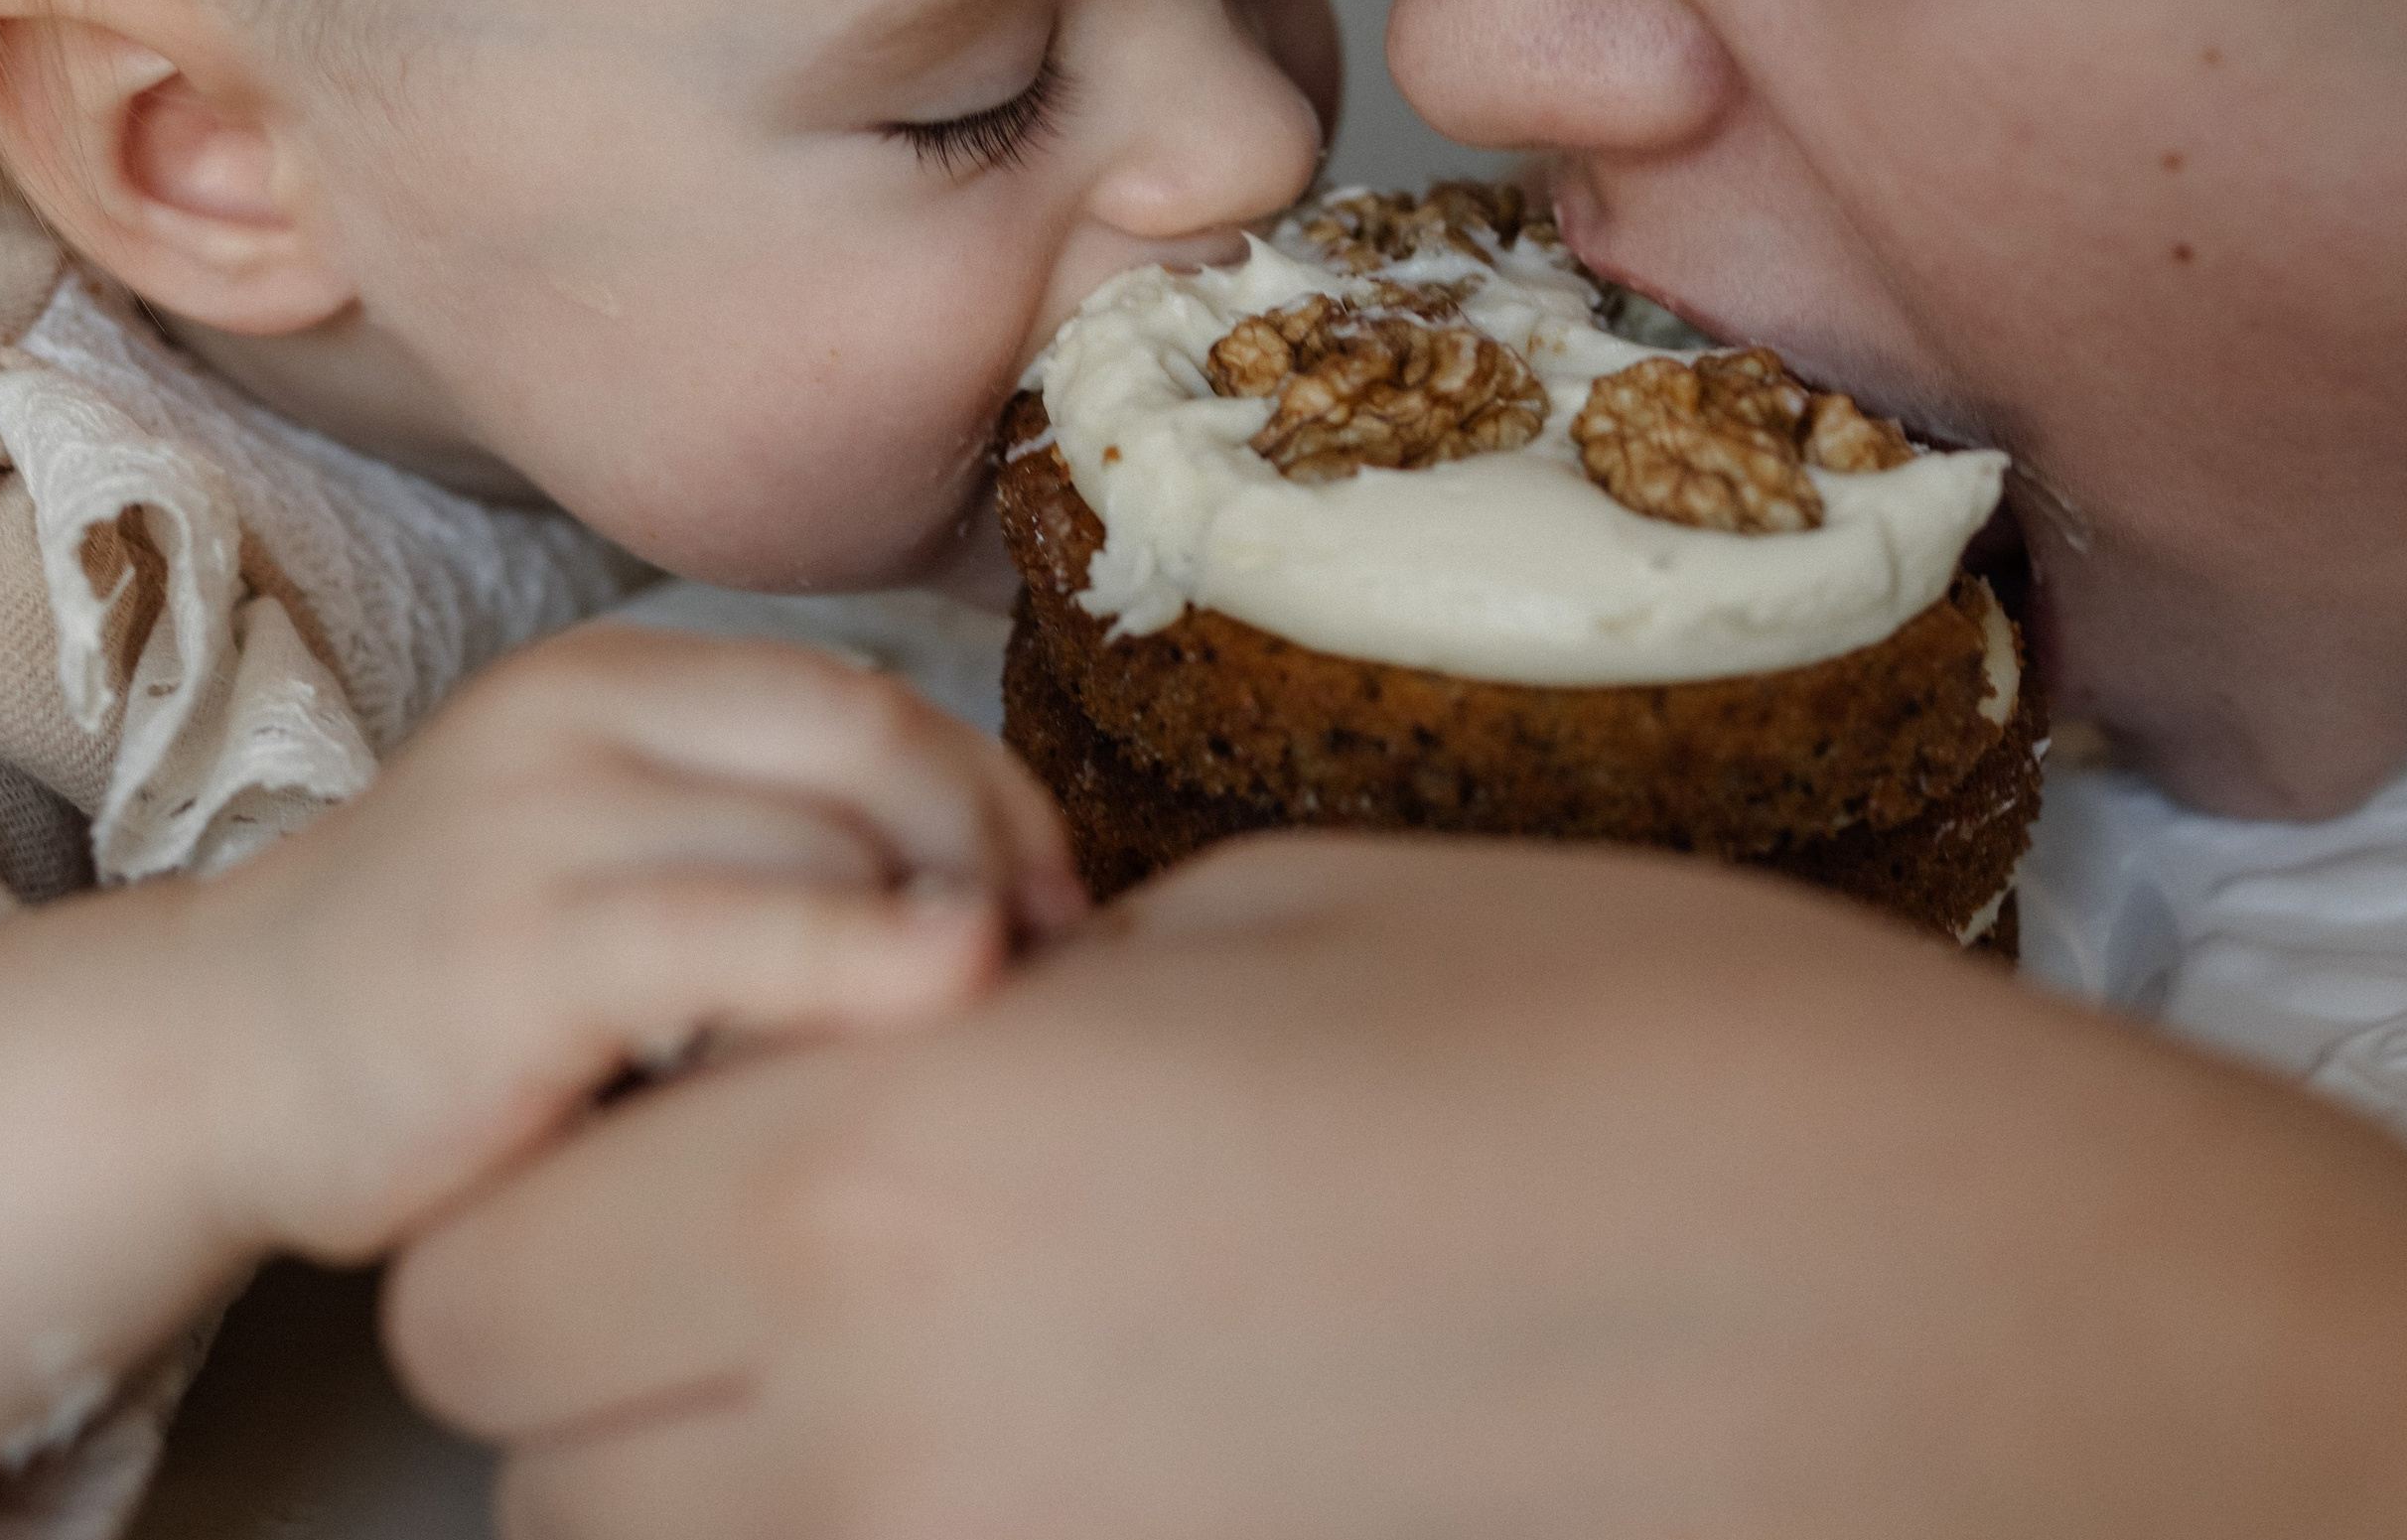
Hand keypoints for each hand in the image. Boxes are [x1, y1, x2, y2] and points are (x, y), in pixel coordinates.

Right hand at [194, 619, 1081, 1265]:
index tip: (1059, 903)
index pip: (871, 696)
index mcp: (621, 675)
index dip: (993, 796)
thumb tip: (1001, 896)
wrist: (221, 1059)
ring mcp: (545, 816)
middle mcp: (583, 711)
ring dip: (940, 930)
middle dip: (993, 851)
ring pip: (829, 832)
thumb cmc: (451, 988)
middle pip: (874, 742)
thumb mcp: (613, 851)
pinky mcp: (521, 939)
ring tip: (983, 1024)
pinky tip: (920, 1018)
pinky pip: (746, 927)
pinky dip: (863, 966)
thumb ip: (761, 834)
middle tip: (1054, 964)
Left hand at [388, 830, 2406, 1539]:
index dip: (566, 1185)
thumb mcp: (1255, 924)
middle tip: (802, 1231)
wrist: (1911, 1316)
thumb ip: (987, 1016)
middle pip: (552, 1476)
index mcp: (886, 1194)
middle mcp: (889, 1462)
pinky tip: (1082, 1445)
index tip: (690, 1103)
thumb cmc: (1609, 1045)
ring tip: (957, 1343)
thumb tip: (885, 1062)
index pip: (495, 1280)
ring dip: (752, 1481)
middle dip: (621, 1356)